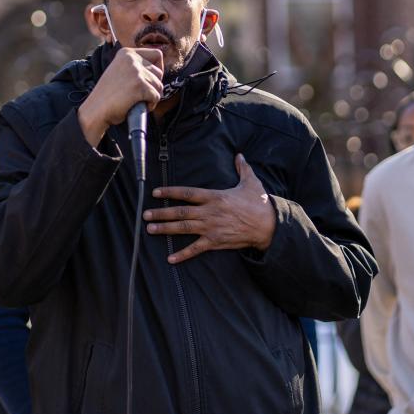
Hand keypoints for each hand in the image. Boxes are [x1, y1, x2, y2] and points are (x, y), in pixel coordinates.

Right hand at [78, 47, 163, 145]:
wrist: (95, 110)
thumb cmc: (108, 96)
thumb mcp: (121, 72)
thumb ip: (135, 67)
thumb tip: (159, 70)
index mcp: (126, 53)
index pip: (157, 55)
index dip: (157, 69)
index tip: (149, 80)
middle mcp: (131, 58)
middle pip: (159, 72)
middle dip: (154, 86)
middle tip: (140, 94)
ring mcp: (136, 71)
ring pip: (159, 85)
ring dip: (152, 96)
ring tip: (136, 101)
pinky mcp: (139, 85)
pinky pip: (156, 96)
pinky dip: (150, 105)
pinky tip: (137, 106)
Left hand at [143, 154, 275, 262]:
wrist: (268, 226)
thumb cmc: (259, 203)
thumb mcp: (251, 182)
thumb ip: (242, 168)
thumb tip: (240, 155)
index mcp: (214, 196)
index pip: (187, 193)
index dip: (170, 192)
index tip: (156, 192)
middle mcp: (209, 212)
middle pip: (180, 212)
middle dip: (161, 213)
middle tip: (145, 214)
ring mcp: (211, 228)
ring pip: (183, 228)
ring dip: (165, 229)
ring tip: (150, 229)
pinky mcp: (215, 242)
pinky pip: (195, 249)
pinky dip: (182, 254)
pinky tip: (170, 258)